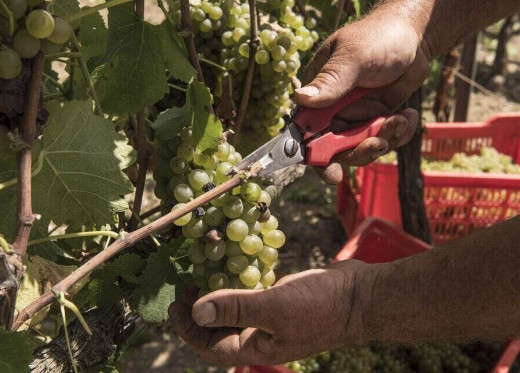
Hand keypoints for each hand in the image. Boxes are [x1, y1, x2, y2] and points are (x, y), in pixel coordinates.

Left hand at [169, 261, 364, 365]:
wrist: (361, 296)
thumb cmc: (321, 307)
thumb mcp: (274, 308)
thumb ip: (234, 309)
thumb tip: (196, 312)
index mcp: (256, 347)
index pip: (211, 345)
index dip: (188, 328)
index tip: (174, 305)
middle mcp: (261, 336)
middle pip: (219, 327)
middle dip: (199, 309)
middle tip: (185, 285)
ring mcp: (273, 317)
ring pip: (235, 309)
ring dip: (217, 293)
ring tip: (202, 272)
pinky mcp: (282, 298)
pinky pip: (253, 293)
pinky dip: (239, 282)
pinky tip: (233, 265)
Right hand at [295, 13, 429, 182]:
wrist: (414, 36)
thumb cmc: (379, 37)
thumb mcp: (354, 57)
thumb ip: (331, 80)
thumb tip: (301, 99)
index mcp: (317, 97)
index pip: (307, 133)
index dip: (315, 157)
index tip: (332, 175)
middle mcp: (333, 111)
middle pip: (337, 150)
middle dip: (361, 149)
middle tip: (381, 140)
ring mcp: (355, 118)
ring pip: (363, 149)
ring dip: (385, 140)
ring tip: (401, 119)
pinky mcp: (376, 120)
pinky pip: (384, 140)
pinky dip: (399, 134)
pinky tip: (409, 116)